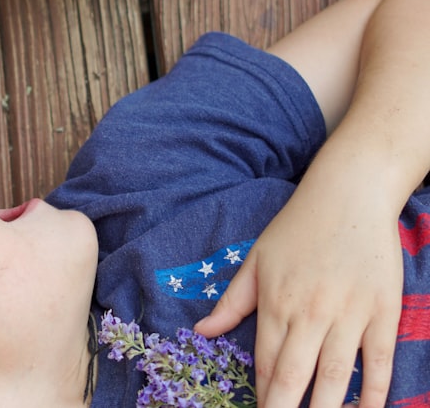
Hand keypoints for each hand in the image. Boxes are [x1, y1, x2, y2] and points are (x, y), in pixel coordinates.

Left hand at [195, 183, 401, 407]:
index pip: (265, 363)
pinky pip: (379, 363)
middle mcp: (310, 314)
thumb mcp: (256, 260)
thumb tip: (201, 332)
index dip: (262, 396)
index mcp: (276, 303)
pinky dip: (374, 394)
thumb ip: (231, 302)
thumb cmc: (296, 228)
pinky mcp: (383, 313)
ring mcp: (349, 315)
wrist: (348, 196)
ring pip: (335, 377)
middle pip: (295, 377)